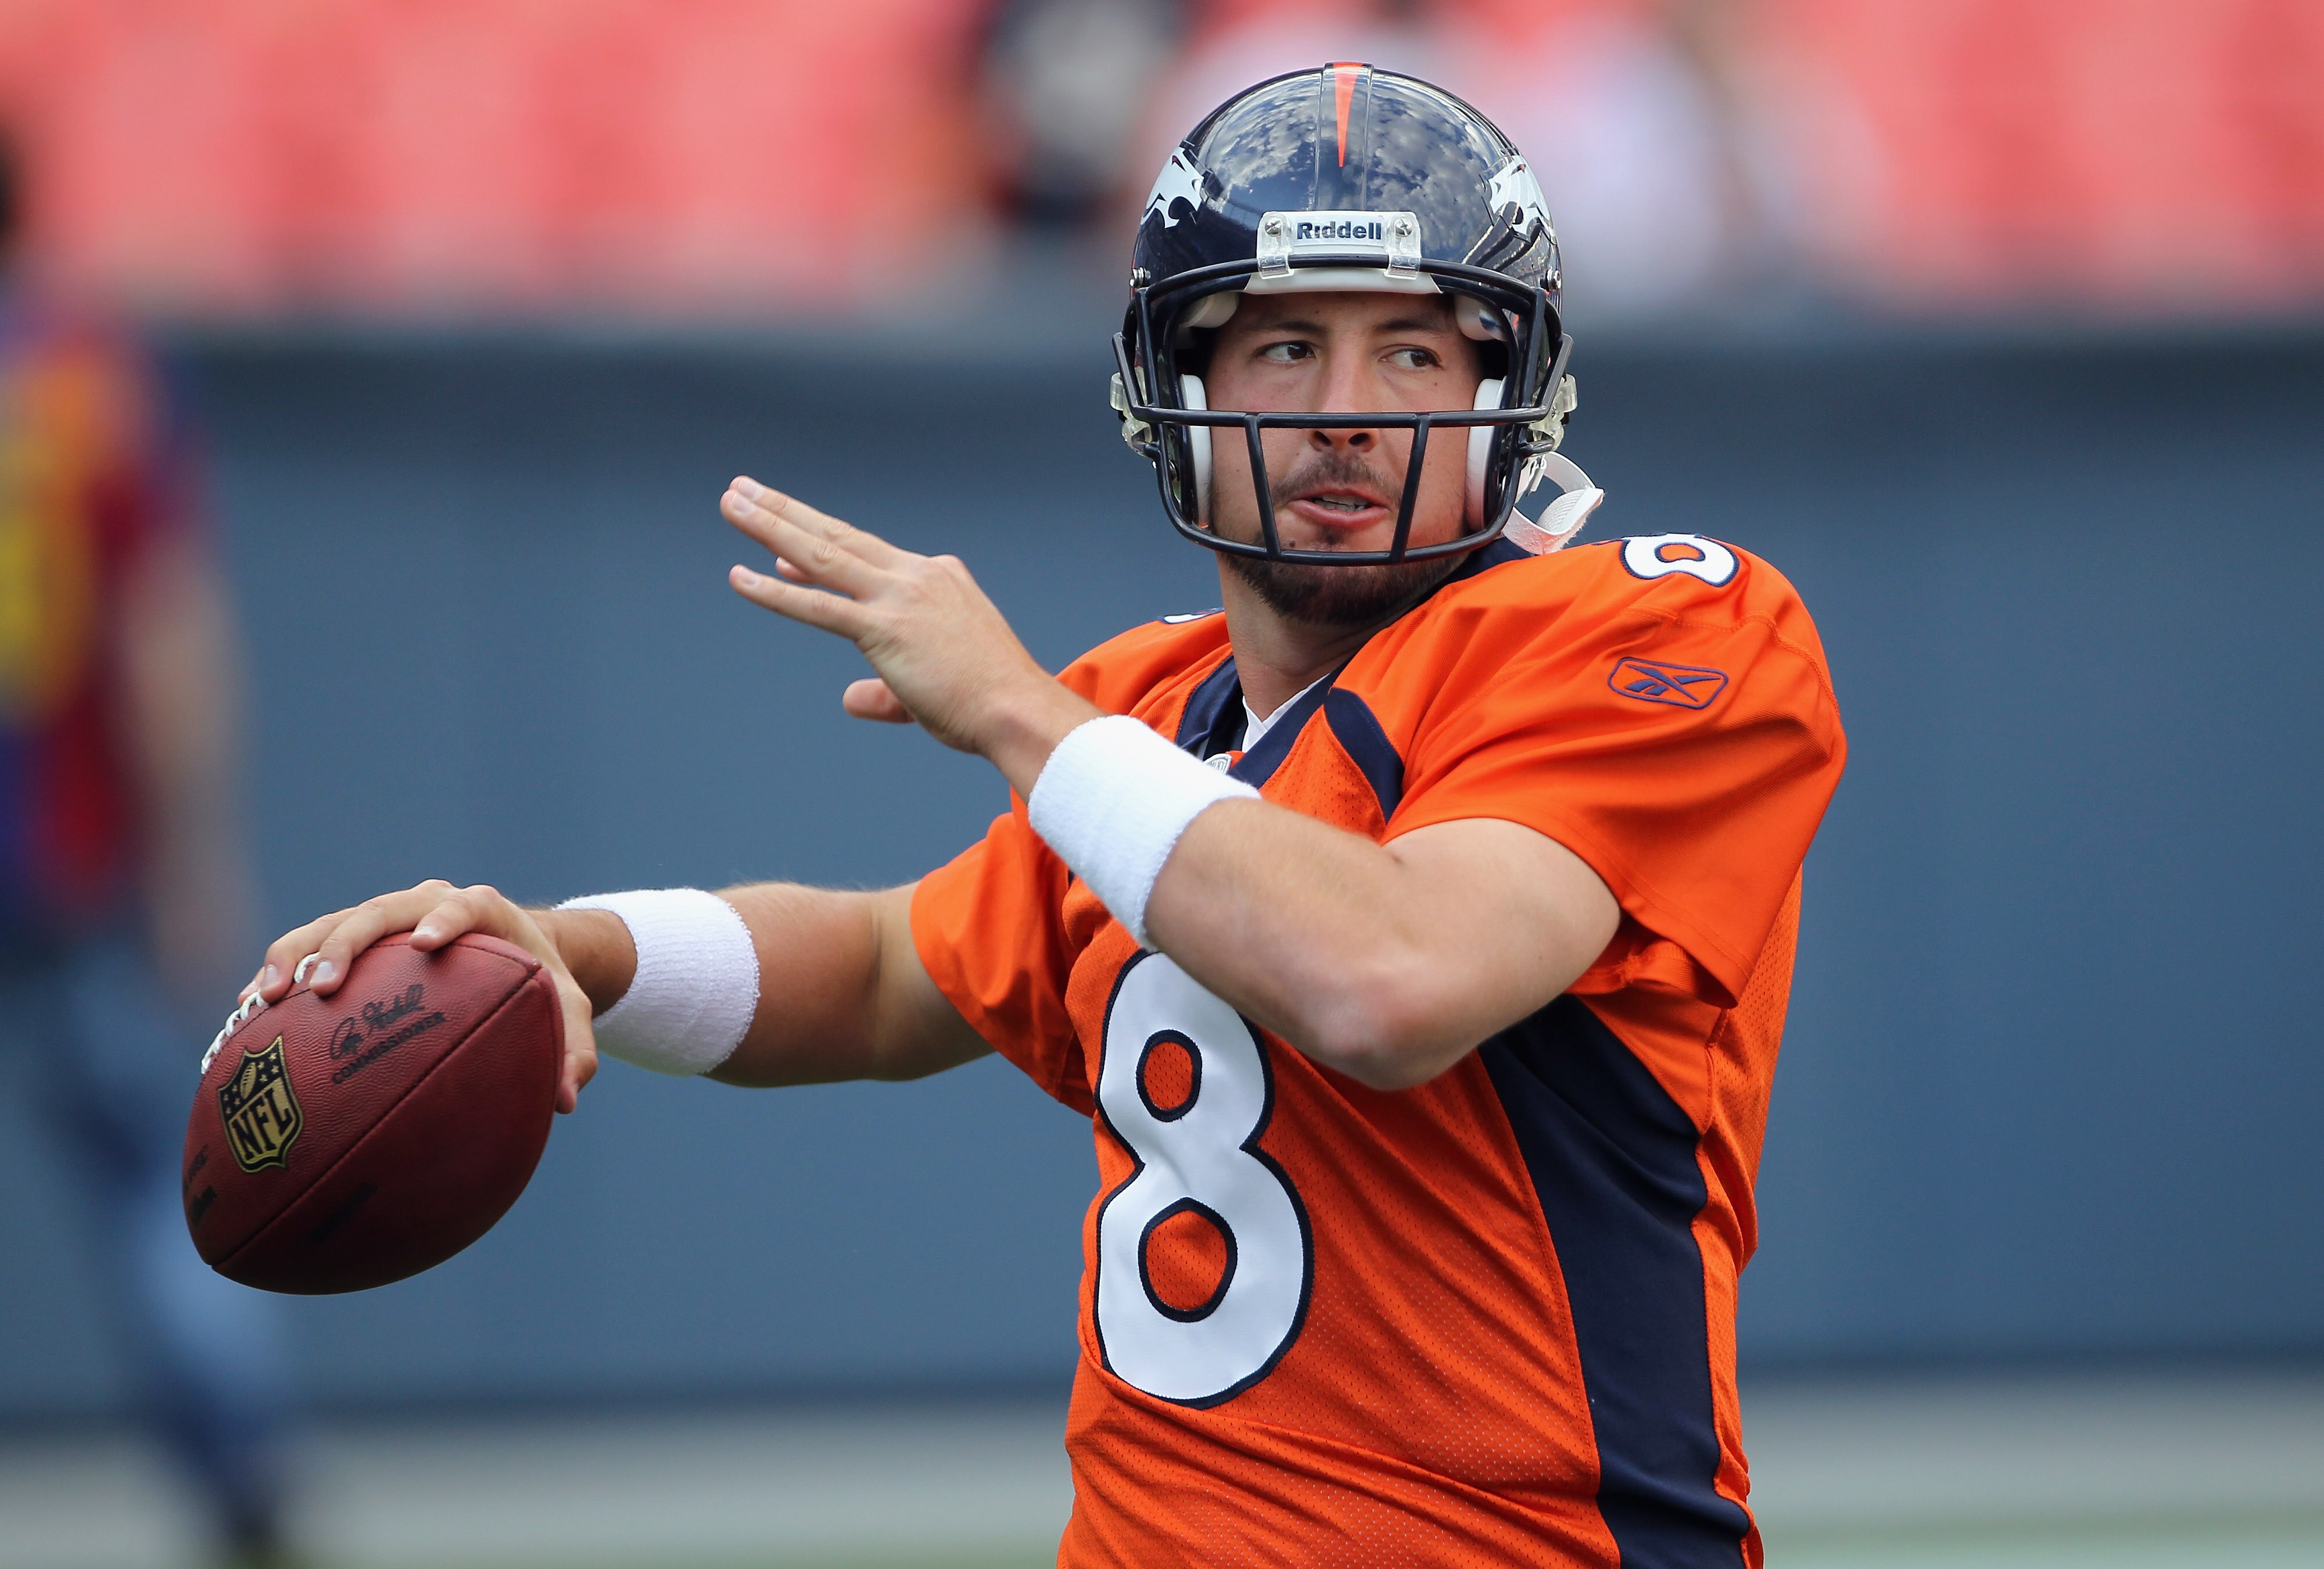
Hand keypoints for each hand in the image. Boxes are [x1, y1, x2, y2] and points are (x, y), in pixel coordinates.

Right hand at [242, 880, 598, 1113]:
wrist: (513, 949)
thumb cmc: (542, 983)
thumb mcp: (568, 1011)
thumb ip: (574, 1050)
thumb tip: (566, 1100)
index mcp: (481, 909)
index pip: (463, 905)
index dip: (444, 919)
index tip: (426, 944)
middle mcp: (424, 905)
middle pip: (378, 912)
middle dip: (346, 943)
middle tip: (323, 985)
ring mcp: (383, 919)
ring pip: (327, 926)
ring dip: (292, 958)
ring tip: (262, 1001)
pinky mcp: (351, 941)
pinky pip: (304, 952)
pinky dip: (275, 979)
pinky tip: (244, 1019)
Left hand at [720, 477, 1098, 792]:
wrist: (1019, 709)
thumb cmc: (989, 702)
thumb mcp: (932, 684)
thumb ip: (884, 691)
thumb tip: (850, 699)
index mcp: (938, 578)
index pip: (866, 556)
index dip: (819, 546)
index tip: (782, 545)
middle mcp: (918, 575)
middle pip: (838, 536)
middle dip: (785, 510)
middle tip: (744, 488)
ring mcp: (900, 598)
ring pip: (822, 555)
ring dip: (770, 524)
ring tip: (732, 500)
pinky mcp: (886, 628)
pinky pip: (819, 606)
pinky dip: (776, 591)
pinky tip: (739, 576)